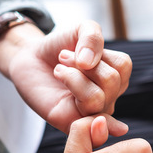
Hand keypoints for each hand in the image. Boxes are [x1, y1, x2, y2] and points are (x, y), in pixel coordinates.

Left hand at [0, 20, 131, 133]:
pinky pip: (88, 108)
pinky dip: (75, 86)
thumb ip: (93, 37)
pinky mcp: (74, 122)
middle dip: (82, 63)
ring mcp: (92, 112)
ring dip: (73, 75)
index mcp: (116, 79)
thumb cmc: (59, 47)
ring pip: (99, 96)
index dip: (99, 51)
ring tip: (59, 70)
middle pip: (112, 80)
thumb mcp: (81, 30)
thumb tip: (88, 63)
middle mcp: (109, 98)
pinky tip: (60, 76)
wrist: (30, 58)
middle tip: (63, 58)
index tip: (79, 50)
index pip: (123, 65)